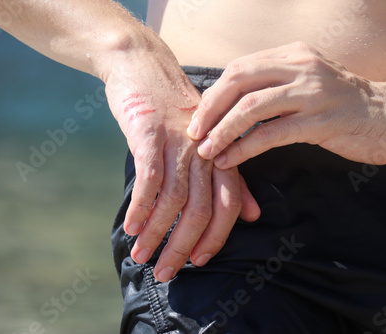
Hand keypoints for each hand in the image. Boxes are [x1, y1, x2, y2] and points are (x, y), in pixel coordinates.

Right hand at [105, 35, 259, 281]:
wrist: (146, 69)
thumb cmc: (176, 115)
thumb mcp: (210, 144)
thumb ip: (233, 180)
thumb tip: (254, 215)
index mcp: (222, 156)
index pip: (228, 206)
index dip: (216, 238)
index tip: (199, 262)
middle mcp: (205, 152)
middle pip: (201, 210)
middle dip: (183, 247)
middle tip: (166, 275)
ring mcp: (178, 143)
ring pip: (174, 200)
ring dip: (157, 234)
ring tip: (142, 257)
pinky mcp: (150, 134)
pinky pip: (148, 179)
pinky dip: (141, 207)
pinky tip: (132, 228)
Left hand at [187, 42, 385, 167]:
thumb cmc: (342, 104)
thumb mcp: (307, 82)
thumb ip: (274, 85)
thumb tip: (230, 104)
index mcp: (293, 55)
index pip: (239, 68)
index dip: (213, 94)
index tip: (198, 118)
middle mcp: (301, 67)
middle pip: (238, 81)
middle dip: (209, 110)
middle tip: (193, 134)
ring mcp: (313, 92)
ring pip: (251, 107)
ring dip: (222, 131)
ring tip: (206, 151)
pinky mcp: (322, 121)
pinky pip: (272, 133)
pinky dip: (244, 148)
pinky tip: (230, 159)